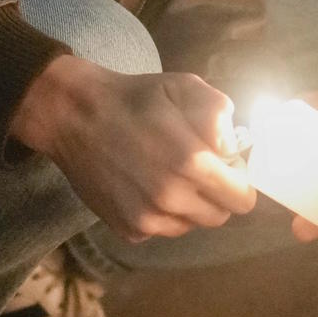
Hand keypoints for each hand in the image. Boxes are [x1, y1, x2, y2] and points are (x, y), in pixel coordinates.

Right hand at [8, 54, 257, 241]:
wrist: (75, 116)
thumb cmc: (135, 98)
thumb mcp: (184, 87)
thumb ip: (219, 115)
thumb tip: (234, 148)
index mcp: (191, 163)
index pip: (242, 198)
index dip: (239, 181)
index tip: (226, 166)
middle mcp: (171, 199)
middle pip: (219, 216)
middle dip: (217, 195)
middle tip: (199, 170)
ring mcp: (147, 219)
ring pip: (190, 225)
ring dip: (189, 205)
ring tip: (169, 175)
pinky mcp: (128, 229)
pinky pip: (162, 229)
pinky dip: (161, 214)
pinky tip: (145, 185)